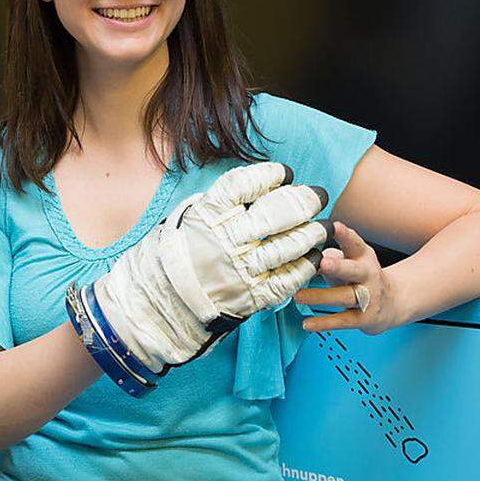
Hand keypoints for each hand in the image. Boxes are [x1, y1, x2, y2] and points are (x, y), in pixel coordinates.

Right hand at [83, 162, 330, 379]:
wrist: (157, 307)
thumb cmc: (170, 260)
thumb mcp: (185, 221)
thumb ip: (215, 206)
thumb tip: (250, 192)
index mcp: (208, 215)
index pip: (247, 185)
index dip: (271, 175)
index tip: (284, 173)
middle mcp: (228, 238)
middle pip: (277, 212)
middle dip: (303, 201)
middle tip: (318, 195)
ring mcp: (241, 268)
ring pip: (289, 245)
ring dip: (311, 234)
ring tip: (322, 227)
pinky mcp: (252, 296)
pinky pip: (288, 278)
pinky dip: (305, 267)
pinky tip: (312, 258)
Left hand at [293, 221, 399, 334]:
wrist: (393, 303)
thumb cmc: (361, 278)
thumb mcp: (349, 261)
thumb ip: (328, 257)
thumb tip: (301, 256)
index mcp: (363, 257)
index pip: (355, 243)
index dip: (345, 235)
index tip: (334, 227)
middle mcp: (368, 276)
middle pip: (353, 270)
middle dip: (338, 266)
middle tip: (322, 262)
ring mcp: (367, 298)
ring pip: (344, 297)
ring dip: (320, 296)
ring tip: (298, 296)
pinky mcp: (364, 319)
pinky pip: (342, 321)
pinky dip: (324, 323)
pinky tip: (307, 324)